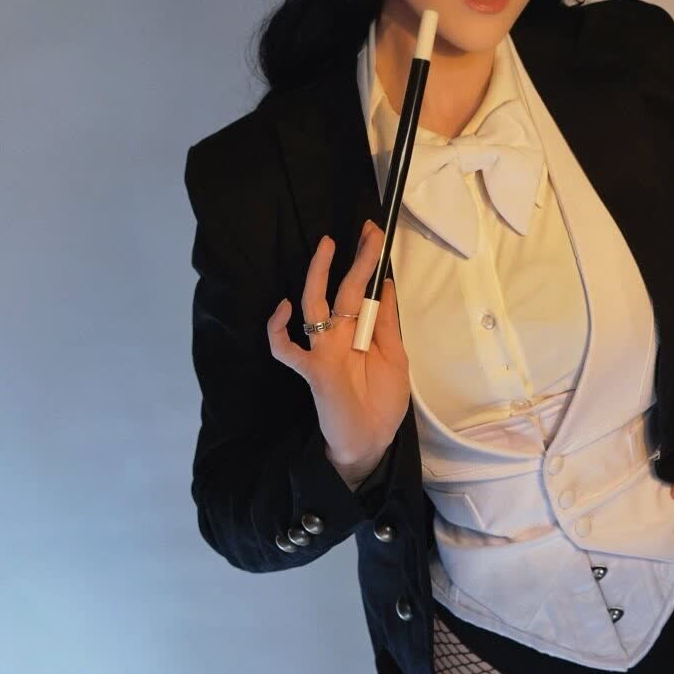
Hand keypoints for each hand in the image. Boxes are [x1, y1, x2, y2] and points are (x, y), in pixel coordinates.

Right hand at [266, 220, 410, 469]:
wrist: (371, 443)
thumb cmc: (381, 403)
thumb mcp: (395, 357)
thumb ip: (387, 323)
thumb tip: (385, 284)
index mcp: (361, 332)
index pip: (363, 290)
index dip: (368, 262)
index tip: (375, 235)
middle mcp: (340, 336)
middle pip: (343, 290)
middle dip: (355, 260)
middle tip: (366, 231)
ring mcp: (323, 351)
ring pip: (314, 307)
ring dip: (319, 276)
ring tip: (327, 247)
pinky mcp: (312, 372)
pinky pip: (286, 349)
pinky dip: (278, 329)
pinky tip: (284, 308)